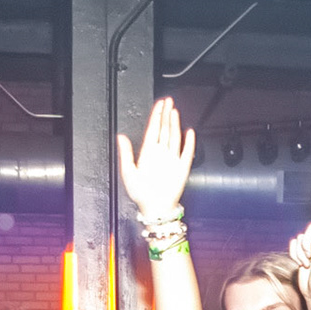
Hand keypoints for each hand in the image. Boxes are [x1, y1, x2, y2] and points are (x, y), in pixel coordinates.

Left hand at [117, 96, 194, 217]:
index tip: (159, 104)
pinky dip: (189, 142)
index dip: (156, 115)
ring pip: (174, 137)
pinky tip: (189, 132)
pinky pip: (186, 152)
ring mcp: (172, 160)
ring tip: (174, 111)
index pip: (153, 129)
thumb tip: (121, 137)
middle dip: (166, 114)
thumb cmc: (141, 194)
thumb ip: (126, 153)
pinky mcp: (182, 168)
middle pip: (164, 129)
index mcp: (148, 153)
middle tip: (168, 101)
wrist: (155, 208)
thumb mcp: (128, 172)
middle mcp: (160, 154)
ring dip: (175, 124)